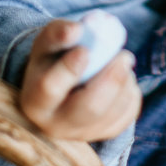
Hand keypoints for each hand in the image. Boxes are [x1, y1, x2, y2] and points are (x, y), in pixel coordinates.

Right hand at [18, 18, 141, 141]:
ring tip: (121, 61)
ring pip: (113, 111)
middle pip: (89, 108)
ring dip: (124, 81)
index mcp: (34, 101)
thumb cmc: (53, 59)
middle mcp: (55, 126)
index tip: (85, 51)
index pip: (49, 88)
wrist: (63, 85)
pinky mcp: (106, 133)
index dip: (69, 69)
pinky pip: (128, 113)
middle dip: (111, 80)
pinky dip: (131, 91)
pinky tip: (122, 77)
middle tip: (125, 55)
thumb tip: (77, 30)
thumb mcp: (47, 43)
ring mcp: (82, 134)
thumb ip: (58, 33)